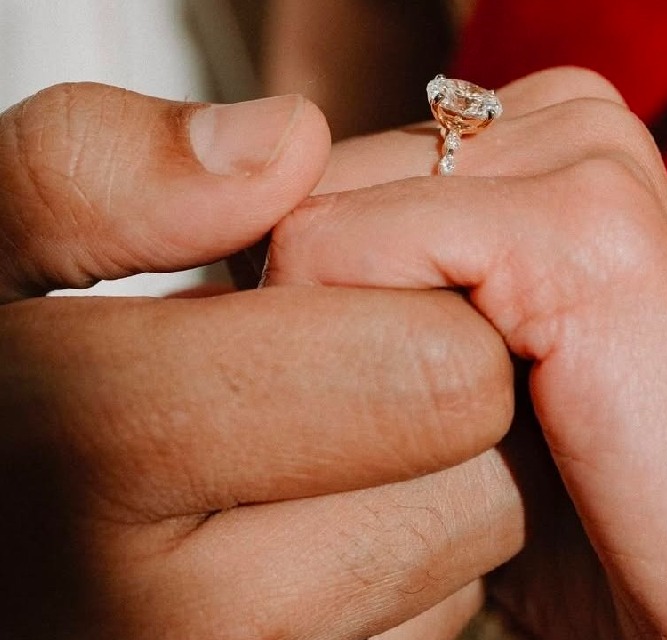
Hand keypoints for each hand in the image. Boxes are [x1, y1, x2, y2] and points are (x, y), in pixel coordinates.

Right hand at [0, 83, 520, 638]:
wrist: (1, 535)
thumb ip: (95, 173)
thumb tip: (288, 148)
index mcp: (86, 451)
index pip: (426, 370)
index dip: (416, 295)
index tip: (348, 278)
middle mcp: (172, 618)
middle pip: (473, 477)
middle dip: (430, 394)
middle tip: (337, 354)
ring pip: (463, 559)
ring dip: (416, 482)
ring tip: (307, 440)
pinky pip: (431, 620)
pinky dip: (398, 564)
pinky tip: (306, 518)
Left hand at [265, 68, 666, 637]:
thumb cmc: (620, 500)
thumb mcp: (478, 381)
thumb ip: (393, 303)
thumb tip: (252, 284)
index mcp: (548, 142)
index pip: (332, 179)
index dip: (319, 305)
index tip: (379, 397)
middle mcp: (567, 121)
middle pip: (311, 192)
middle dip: (321, 324)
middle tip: (427, 428)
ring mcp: (584, 160)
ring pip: (311, 222)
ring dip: (338, 353)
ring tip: (465, 433)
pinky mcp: (585, 229)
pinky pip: (344, 253)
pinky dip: (354, 363)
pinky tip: (481, 429)